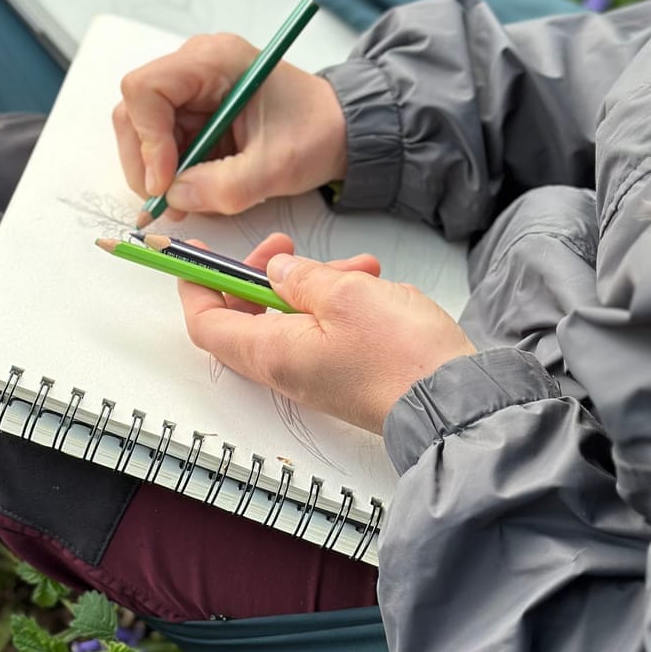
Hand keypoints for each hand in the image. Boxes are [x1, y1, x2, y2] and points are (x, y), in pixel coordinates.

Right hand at [113, 34, 347, 218]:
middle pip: (135, 111)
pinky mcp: (194, 113)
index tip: (166, 181)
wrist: (339, 129)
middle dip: (145, 161)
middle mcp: (195, 66)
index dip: (147, 140)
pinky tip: (193, 191)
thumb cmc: (317, 133)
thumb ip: (225, 186)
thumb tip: (174, 198)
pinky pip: (163, 144)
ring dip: (156, 172)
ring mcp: (192, 90)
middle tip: (167, 201)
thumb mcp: (277, 168)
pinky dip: (171, 173)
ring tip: (185, 201)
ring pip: (143, 131)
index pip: (146, 89)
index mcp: (215, 60)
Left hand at [178, 235, 476, 433]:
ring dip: (313, 285)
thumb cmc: (403, 357)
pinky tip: (371, 286)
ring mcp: (315, 376)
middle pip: (246, 321)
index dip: (196, 286)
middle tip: (282, 249)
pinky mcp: (344, 376)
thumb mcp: (346, 294)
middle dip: (261, 277)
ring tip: (356, 265)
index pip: (206, 324)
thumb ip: (302, 278)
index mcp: (272, 354)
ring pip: (291, 320)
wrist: (454, 402)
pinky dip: (338, 303)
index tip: (196, 255)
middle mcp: (286, 371)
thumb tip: (277, 272)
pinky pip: (323, 333)